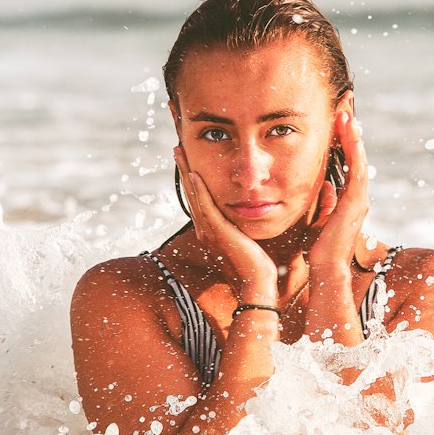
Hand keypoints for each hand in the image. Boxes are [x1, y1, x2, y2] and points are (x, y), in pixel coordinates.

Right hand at [174, 145, 277, 301]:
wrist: (256, 284)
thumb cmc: (254, 267)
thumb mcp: (244, 242)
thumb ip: (239, 229)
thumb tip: (243, 219)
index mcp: (210, 232)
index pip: (198, 200)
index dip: (192, 179)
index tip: (189, 161)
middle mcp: (205, 230)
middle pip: (191, 194)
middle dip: (184, 170)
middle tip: (178, 150)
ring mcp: (210, 232)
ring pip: (194, 196)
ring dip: (187, 173)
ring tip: (181, 154)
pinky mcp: (218, 233)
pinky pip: (206, 207)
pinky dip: (199, 190)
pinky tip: (195, 174)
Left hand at [307, 110, 369, 276]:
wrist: (325, 269)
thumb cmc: (318, 249)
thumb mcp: (318, 219)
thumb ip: (325, 202)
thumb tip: (325, 186)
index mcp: (347, 198)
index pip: (347, 161)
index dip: (343, 139)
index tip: (337, 118)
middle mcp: (357, 195)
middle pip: (356, 155)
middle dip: (350, 130)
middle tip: (344, 106)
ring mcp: (359, 198)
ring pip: (358, 159)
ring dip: (352, 135)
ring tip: (346, 113)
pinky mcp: (356, 203)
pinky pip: (358, 170)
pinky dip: (354, 150)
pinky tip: (350, 133)